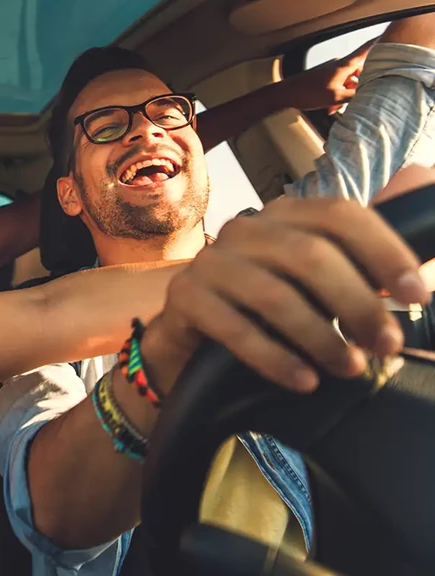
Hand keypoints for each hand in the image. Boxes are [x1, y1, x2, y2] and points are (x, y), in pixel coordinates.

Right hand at [140, 197, 428, 394]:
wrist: (192, 349)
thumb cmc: (268, 316)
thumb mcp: (317, 289)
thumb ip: (360, 272)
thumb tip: (419, 270)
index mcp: (284, 216)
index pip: (340, 216)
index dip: (384, 252)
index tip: (418, 296)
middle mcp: (244, 229)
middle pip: (309, 254)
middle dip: (357, 303)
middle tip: (386, 345)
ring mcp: (209, 261)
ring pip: (274, 293)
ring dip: (320, 336)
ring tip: (350, 368)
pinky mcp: (184, 297)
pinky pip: (234, 327)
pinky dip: (275, 357)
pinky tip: (304, 380)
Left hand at [273, 39, 372, 114]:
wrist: (285, 94)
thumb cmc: (307, 93)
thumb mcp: (336, 97)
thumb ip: (355, 94)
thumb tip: (370, 93)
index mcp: (344, 65)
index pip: (366, 51)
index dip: (380, 44)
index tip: (391, 37)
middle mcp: (339, 65)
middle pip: (360, 73)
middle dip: (356, 88)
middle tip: (347, 100)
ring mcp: (331, 70)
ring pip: (348, 82)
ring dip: (344, 95)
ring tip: (332, 106)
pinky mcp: (325, 77)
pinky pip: (338, 85)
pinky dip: (336, 95)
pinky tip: (328, 106)